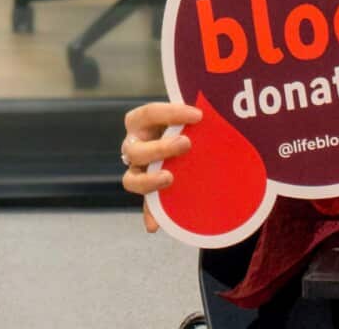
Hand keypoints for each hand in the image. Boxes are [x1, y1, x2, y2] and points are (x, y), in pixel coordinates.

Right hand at [121, 102, 203, 231]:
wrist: (186, 143)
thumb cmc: (185, 125)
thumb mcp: (183, 118)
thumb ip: (190, 120)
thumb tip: (207, 117)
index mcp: (139, 122)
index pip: (149, 113)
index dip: (171, 113)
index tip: (198, 115)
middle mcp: (133, 145)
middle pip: (135, 150)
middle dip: (160, 147)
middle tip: (186, 144)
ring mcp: (137, 170)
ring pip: (131, 180)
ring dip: (150, 181)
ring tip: (169, 178)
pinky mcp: (148, 190)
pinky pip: (145, 205)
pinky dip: (150, 215)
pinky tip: (154, 225)